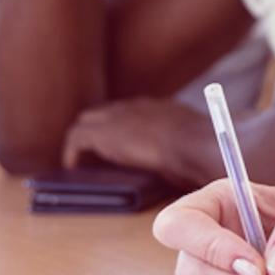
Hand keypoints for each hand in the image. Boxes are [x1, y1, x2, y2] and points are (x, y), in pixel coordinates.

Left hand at [62, 97, 220, 187]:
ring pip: (87, 121)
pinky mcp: (102, 133)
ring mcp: (118, 116)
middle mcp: (136, 107)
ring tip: (80, 161)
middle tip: (94, 154)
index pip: (131, 111)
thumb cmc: (203, 150)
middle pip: (105, 112)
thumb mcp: (195, 145)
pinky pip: (77, 138)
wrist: (195, 145)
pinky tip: (72, 167)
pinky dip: (73, 152)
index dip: (121, 127)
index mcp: (159, 108)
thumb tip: (187, 164)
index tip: (120, 143)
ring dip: (84, 140)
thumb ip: (185, 148)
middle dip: (97, 129)